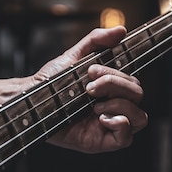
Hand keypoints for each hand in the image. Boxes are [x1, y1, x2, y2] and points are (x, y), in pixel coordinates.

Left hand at [33, 26, 147, 152]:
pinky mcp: (102, 141)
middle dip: (114, 85)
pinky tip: (99, 117)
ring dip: (118, 105)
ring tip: (94, 104)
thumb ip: (96, 40)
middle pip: (138, 95)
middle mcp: (114, 106)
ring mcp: (110, 125)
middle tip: (89, 87)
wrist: (31, 103)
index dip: (117, 74)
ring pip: (140, 117)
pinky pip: (126, 138)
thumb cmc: (51, 83)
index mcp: (111, 89)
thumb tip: (120, 31)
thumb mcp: (74, 56)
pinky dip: (119, 124)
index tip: (92, 70)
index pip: (133, 81)